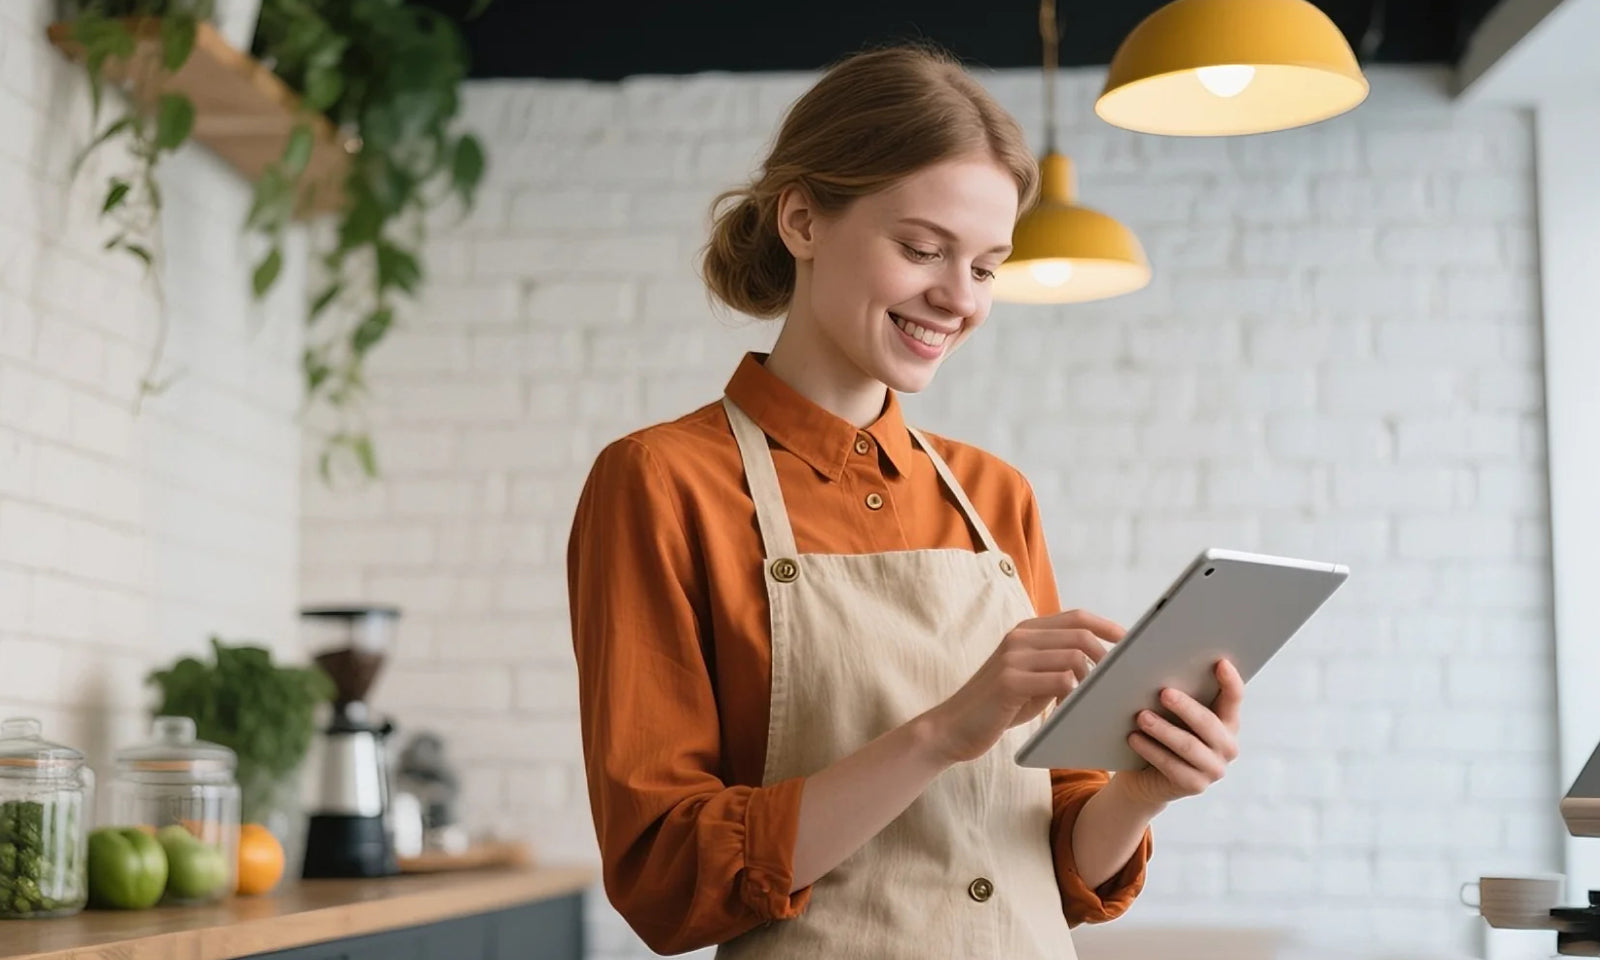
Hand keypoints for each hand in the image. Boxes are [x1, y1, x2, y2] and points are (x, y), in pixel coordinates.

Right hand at [920, 610, 1124, 764]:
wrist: (954, 727)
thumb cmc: (1000, 706)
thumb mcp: (1032, 679)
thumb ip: (1058, 665)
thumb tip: (1103, 665)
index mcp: (1026, 632)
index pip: (1076, 617)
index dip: (1107, 626)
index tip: (1131, 642)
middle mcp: (1019, 637)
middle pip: (1080, 635)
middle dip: (1107, 658)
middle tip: (1118, 683)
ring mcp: (1013, 657)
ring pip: (1073, 657)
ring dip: (1092, 681)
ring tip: (1094, 701)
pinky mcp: (1009, 681)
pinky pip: (1059, 681)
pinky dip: (1074, 697)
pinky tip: (1070, 711)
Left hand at [1119, 659, 1243, 806]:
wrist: (1145, 777)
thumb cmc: (1160, 734)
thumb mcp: (1169, 713)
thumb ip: (1170, 692)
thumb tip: (1146, 660)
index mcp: (1226, 721)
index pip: (1234, 698)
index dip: (1230, 681)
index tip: (1220, 662)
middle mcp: (1226, 745)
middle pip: (1208, 723)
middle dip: (1186, 707)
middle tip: (1163, 692)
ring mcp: (1214, 768)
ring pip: (1189, 746)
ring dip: (1163, 730)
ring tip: (1142, 716)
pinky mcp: (1195, 785)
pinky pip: (1172, 766)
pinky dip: (1151, 751)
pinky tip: (1134, 738)